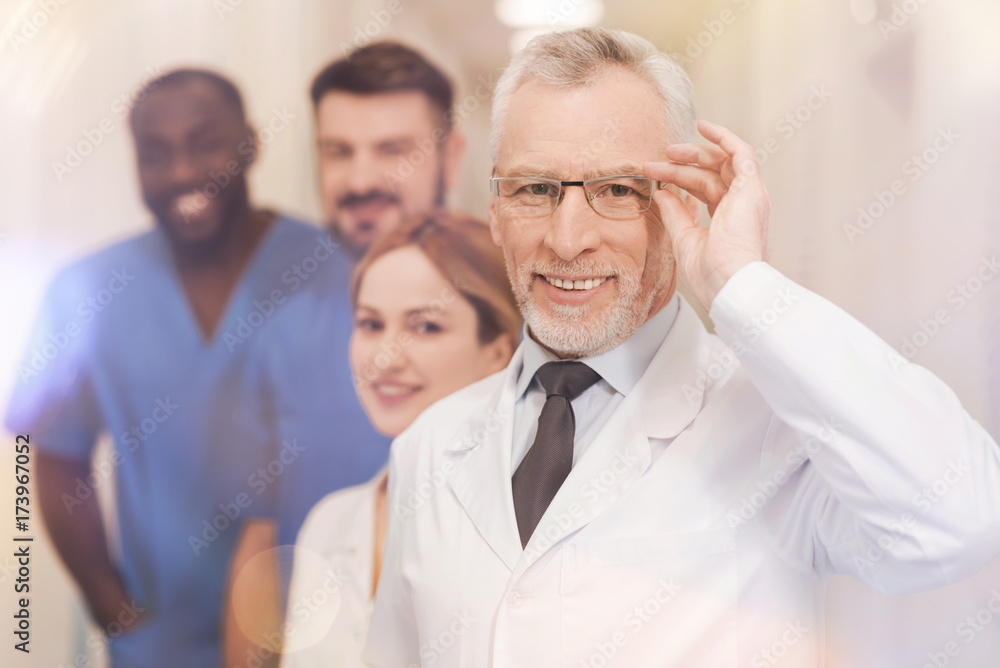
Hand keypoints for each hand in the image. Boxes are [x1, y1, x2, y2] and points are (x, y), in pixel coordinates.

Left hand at [643, 120, 768, 309]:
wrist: (729, 283)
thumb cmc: (710, 272)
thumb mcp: (684, 238)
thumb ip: (675, 214)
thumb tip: (662, 193)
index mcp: (729, 219)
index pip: (704, 190)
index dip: (678, 180)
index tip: (653, 176)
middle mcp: (742, 204)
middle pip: (710, 174)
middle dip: (682, 165)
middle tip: (656, 161)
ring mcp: (749, 195)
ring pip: (721, 162)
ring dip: (695, 153)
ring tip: (669, 150)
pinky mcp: (751, 188)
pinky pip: (741, 153)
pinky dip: (724, 138)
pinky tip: (705, 126)